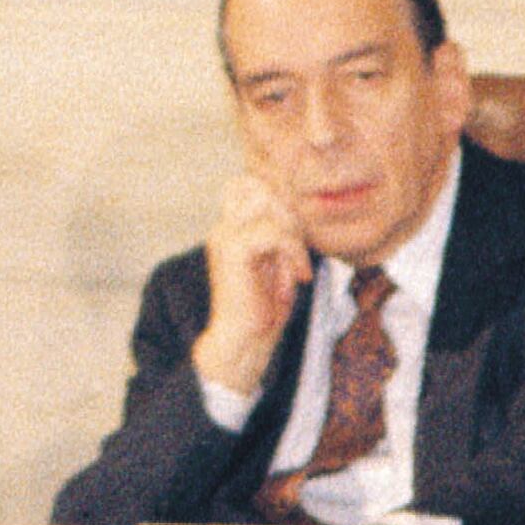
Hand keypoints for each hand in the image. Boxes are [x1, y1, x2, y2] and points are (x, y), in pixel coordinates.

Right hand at [191, 175, 311, 399]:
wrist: (243, 341)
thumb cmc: (262, 307)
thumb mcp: (278, 261)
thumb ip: (283, 233)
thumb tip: (299, 210)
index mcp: (231, 228)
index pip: (248, 183)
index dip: (278, 196)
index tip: (296, 234)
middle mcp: (224, 227)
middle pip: (261, 187)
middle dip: (291, 214)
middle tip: (299, 251)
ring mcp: (226, 236)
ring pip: (270, 206)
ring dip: (294, 234)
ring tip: (298, 265)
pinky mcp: (234, 251)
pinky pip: (273, 232)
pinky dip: (293, 251)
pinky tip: (298, 275)